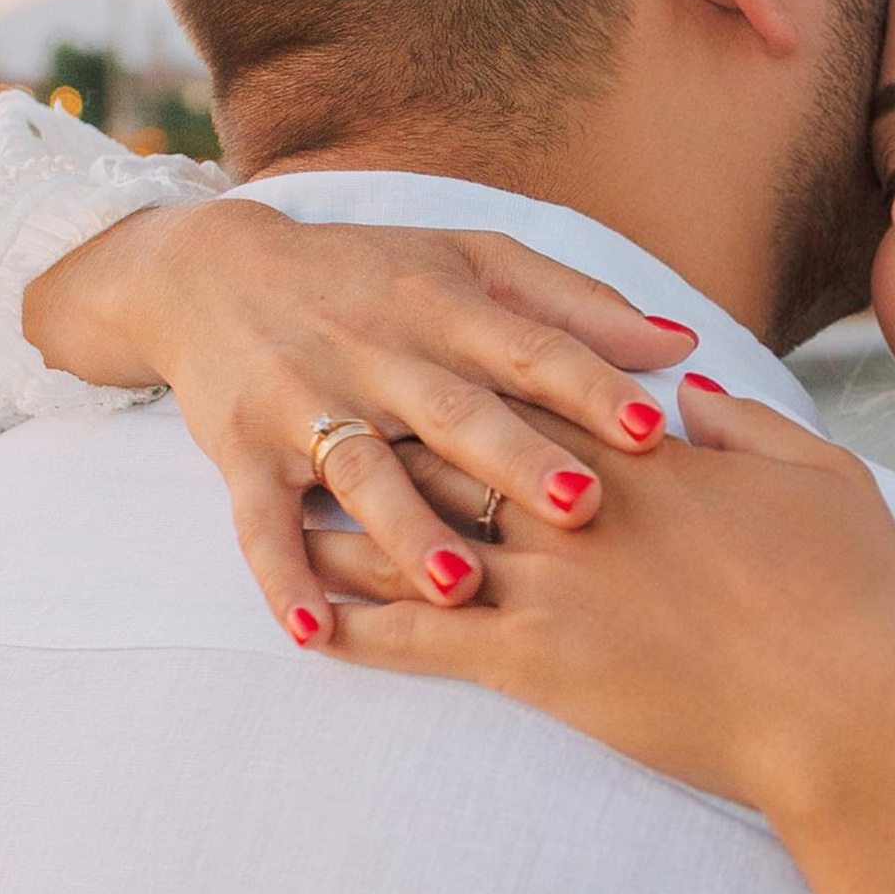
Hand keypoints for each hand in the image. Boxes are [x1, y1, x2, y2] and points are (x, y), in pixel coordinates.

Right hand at [23, 200, 697, 645]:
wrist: (212, 272)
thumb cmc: (374, 276)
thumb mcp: (473, 263)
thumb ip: (576, 307)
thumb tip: (682, 344)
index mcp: (444, 307)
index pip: (528, 349)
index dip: (589, 387)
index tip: (652, 428)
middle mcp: (379, 355)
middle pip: (454, 413)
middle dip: (515, 459)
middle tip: (580, 505)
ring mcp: (306, 405)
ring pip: (363, 473)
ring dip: (406, 530)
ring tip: (457, 584)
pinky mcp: (244, 453)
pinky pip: (260, 522)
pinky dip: (283, 576)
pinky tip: (314, 630)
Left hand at [306, 389, 894, 893]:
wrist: (853, 712)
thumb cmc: (859, 599)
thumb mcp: (823, 481)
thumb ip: (749, 427)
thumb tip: (689, 394)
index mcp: (650, 457)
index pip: (540, 391)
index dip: (482, 370)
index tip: (430, 349)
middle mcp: (579, 505)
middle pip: (457, 445)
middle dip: (387, 422)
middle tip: (325, 401)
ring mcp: (546, 583)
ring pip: (415, 533)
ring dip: (346, 518)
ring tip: (287, 499)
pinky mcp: (530, 663)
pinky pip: (414, 639)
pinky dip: (353, 624)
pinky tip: (304, 622)